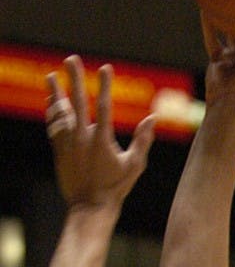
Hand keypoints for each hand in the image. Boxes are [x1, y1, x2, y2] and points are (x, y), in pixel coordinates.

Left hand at [46, 56, 155, 207]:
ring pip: (60, 112)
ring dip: (56, 93)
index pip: (105, 106)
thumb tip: (152, 118)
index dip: (105, 85)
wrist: (89, 207)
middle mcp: (82, 139)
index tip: (105, 68)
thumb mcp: (135, 165)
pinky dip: (51, 112)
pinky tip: (50, 101)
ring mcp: (68, 144)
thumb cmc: (116, 188)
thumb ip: (143, 140)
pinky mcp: (59, 151)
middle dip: (75, 79)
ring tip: (51, 76)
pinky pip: (53, 127)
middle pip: (78, 102)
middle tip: (70, 59)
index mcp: (102, 141)